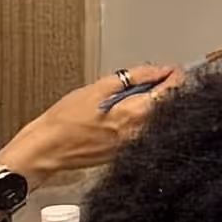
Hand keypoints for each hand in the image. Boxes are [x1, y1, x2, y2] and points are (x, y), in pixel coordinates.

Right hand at [10, 65, 174, 178]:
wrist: (47, 149)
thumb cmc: (66, 120)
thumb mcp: (99, 87)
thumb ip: (133, 77)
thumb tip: (157, 70)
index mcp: (137, 114)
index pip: (173, 91)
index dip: (175, 76)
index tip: (170, 69)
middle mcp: (141, 132)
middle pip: (169, 106)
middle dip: (164, 89)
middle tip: (150, 78)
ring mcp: (135, 145)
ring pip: (158, 118)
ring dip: (152, 104)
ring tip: (131, 96)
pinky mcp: (127, 152)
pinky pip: (145, 131)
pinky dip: (141, 118)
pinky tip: (123, 113)